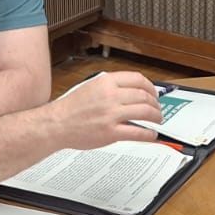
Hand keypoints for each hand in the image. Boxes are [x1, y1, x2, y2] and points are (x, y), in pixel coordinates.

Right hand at [48, 71, 162, 149]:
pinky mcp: (111, 132)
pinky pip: (137, 132)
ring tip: (157, 120)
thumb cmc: (71, 108)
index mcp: (106, 82)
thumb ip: (111, 87)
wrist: (57, 124)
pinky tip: (151, 134)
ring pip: (144, 112)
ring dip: (155, 116)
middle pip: (144, 96)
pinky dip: (149, 134)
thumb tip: (133, 91)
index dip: (151, 87)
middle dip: (155, 104)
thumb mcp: (92, 87)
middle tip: (157, 109)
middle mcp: (110, 96)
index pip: (137, 79)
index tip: (154, 93)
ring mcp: (111, 115)